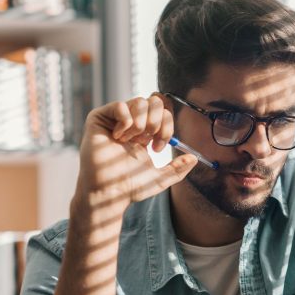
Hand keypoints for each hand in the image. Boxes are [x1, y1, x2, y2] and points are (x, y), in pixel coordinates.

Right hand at [77, 94, 196, 209]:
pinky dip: (124, 122)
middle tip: (147, 141)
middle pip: (154, 102)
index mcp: (145, 133)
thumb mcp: (159, 178)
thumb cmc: (129, 187)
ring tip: (130, 141)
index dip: (167, 126)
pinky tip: (117, 137)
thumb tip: (194, 158)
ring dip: (140, 124)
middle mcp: (131, 123)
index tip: (158, 148)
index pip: (164, 112)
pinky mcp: (99, 118)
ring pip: (139, 102)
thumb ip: (177, 169)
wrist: (108, 192)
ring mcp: (115, 119)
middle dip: (156, 122)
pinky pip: (120, 105)